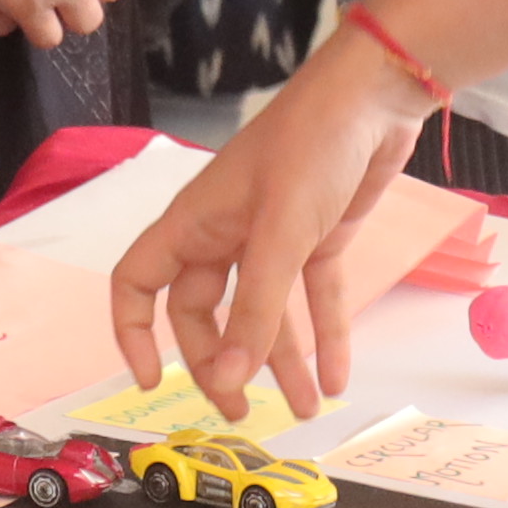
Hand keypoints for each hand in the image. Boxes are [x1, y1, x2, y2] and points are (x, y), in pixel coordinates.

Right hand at [103, 46, 419, 418]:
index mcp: (194, 225)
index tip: (150, 381)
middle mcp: (226, 234)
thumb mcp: (279, 235)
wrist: (375, 95)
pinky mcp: (319, 237)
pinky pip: (314, 298)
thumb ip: (255, 310)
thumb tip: (227, 380)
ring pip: (264, 314)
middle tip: (241, 412)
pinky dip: (325, 337)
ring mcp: (273, 237)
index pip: (138, 283)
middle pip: (204, 313)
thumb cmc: (310, 148)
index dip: (133, 333)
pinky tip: (337, 380)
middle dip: (220, 363)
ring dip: (279, 363)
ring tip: (302, 412)